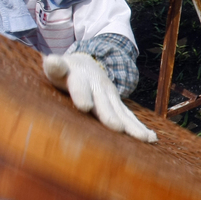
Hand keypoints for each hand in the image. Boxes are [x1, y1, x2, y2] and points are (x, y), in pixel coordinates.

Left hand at [43, 53, 157, 143]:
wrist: (87, 65)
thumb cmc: (67, 72)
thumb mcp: (58, 68)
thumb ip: (55, 67)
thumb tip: (51, 61)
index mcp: (80, 77)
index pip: (80, 86)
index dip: (82, 94)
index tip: (84, 106)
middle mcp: (99, 87)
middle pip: (104, 103)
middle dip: (110, 116)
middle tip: (116, 128)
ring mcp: (110, 96)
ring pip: (121, 112)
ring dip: (132, 126)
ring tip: (143, 138)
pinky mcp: (117, 104)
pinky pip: (129, 116)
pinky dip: (139, 127)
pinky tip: (150, 138)